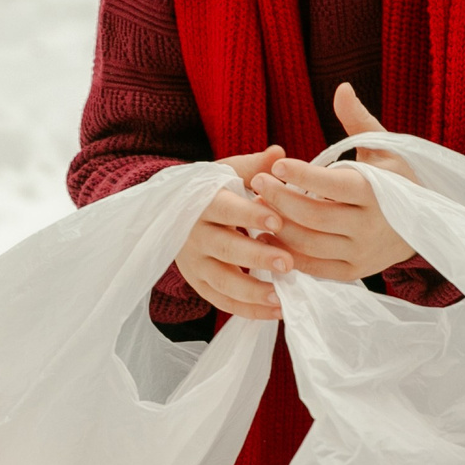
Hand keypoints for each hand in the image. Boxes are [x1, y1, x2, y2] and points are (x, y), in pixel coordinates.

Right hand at [174, 146, 290, 319]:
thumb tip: (279, 154)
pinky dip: (247, 310)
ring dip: (252, 292)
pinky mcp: (197, 282)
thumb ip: (255, 166)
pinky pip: (221, 301)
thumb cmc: (214, 189)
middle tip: (288, 263)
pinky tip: (275, 311)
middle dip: (256, 257)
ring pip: (221, 281)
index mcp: (203, 202)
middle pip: (225, 249)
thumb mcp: (230, 171)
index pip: (226, 210)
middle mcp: (194, 234)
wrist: (176, 210)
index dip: (250, 216)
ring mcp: (193, 262)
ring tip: (281, 298)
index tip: (278, 222)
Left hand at [251, 84, 418, 282]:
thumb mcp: (384, 148)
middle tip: (255, 182)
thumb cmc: (396, 179)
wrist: (423, 226)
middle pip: (315, 215)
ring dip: (277, 227)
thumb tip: (341, 87)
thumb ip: (358, 121)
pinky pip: (315, 268)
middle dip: (280, 199)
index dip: (302, 175)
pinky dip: (287, 254)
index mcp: (378, 191)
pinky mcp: (353, 271)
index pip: (334, 184)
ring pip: (310, 244)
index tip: (276, 164)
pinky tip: (267, 237)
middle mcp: (370, 225)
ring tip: (255, 207)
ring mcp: (361, 251)